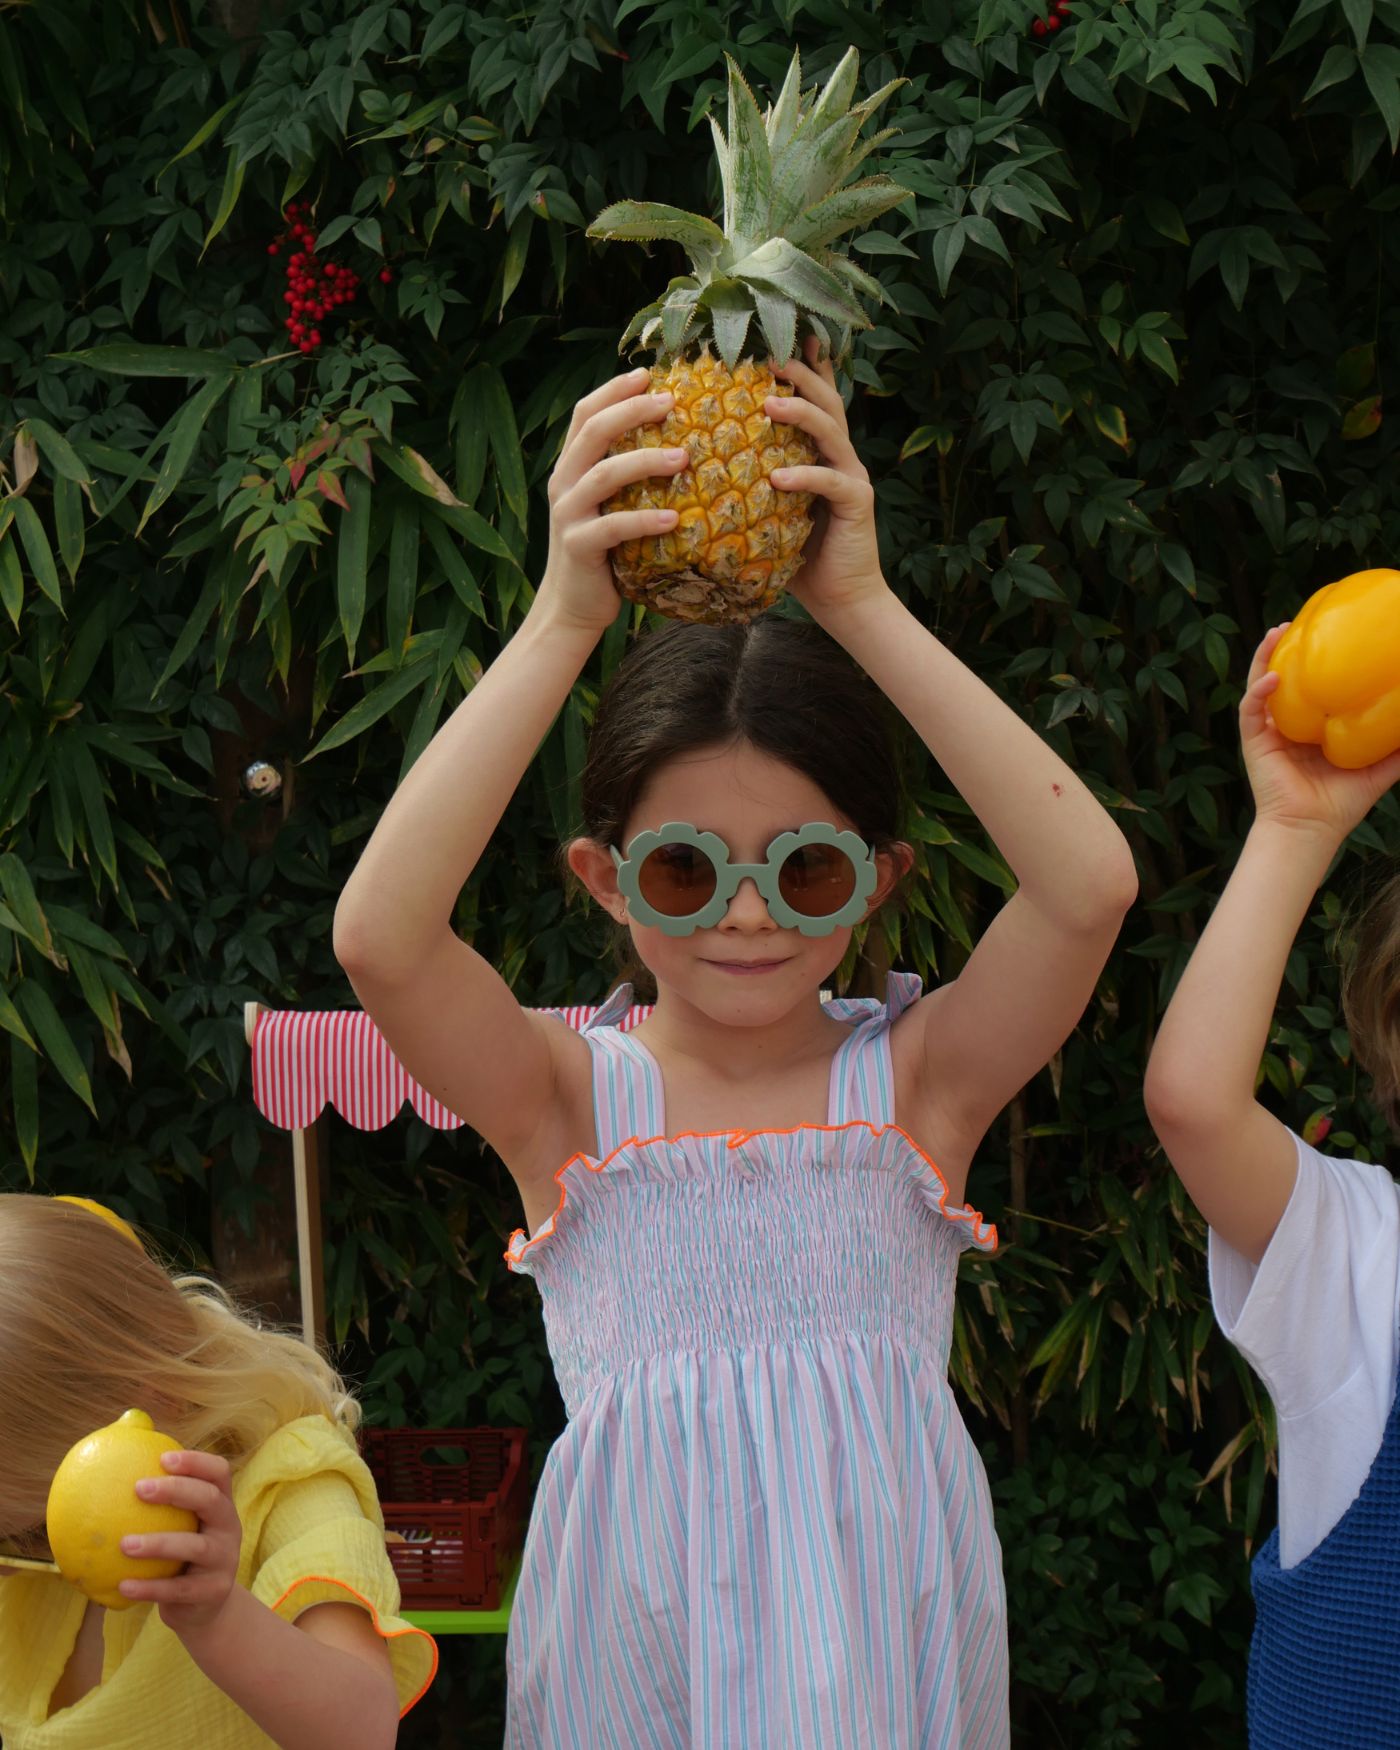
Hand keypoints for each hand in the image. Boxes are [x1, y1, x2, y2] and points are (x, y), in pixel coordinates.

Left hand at [117, 1449, 241, 1635]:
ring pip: (195, 1546)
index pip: (219, 1473)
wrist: (206, 1609)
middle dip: (178, 1491)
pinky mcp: (212, 1592)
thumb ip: (158, 1490)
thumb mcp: (180, 1523)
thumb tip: (125, 1429)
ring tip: (124, 1544)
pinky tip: (122, 1586)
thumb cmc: (182, 1554)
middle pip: (212, 1500)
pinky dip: (150, 1588)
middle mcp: (229, 1527)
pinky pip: (178, 1590)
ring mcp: (224, 1560)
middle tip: (138, 1488)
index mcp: (222, 1505)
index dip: (195, 1462)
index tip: (162, 1458)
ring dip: (158, 1544)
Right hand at [538, 368, 687, 635]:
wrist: (571, 608)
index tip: (649, 374)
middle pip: (593, 431)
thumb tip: (682, 444)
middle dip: (632, 410)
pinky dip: (644, 521)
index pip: (585, 414)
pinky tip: (675, 519)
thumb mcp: (611, 507)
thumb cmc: (603, 555)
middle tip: (672, 402)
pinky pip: (613, 527)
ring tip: (683, 457)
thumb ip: (627, 478)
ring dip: (645, 461)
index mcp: (570, 468)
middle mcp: (564, 483)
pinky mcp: (578, 547)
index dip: (614, 390)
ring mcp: (568, 514)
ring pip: (604, 474)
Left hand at [766, 336, 888, 619]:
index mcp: (820, 450)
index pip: (811, 398)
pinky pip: (831, 481)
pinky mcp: (858, 502)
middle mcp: (841, 454)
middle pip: (825, 398)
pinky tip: (779, 476)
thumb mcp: (768, 510)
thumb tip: (695, 461)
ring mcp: (852, 475)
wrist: (841, 599)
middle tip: (768, 354)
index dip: (799, 365)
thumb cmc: (798, 555)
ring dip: (800, 412)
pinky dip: (805, 475)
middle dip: (799, 371)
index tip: (769, 336)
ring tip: (771, 402)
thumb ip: (749, 481)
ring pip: (831, 429)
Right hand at [1242, 624, 1399, 842]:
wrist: (1311, 829)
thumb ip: (1396, 747)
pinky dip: (1259, 690)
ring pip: (1259, 685)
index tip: (1326, 638)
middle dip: (1282, 650)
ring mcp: (1268, 732)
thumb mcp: (1378, 769)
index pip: (1307, 689)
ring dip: (1263, 657)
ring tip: (1276, 632)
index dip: (1310, 663)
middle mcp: (1286, 726)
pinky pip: (1250, 709)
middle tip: (1293, 623)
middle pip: (1279, 679)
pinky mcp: (1254, 742)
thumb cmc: (1341, 805)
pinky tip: (1273, 675)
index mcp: (1310, 730)